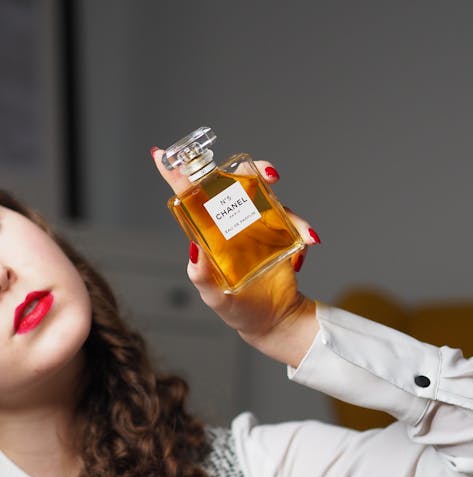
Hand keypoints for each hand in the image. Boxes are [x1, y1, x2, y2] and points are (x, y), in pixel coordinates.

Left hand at [150, 148, 319, 366]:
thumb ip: (202, 276)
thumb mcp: (214, 297)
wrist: (272, 321)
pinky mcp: (282, 234)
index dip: (177, 175)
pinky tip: (308, 242)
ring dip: (285, 201)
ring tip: (300, 227)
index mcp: (209, 232)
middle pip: (238, 182)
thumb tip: (194, 247)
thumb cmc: (237, 308)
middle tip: (266, 174)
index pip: (191, 197)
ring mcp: (259, 225)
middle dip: (253, 170)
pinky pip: (294, 222)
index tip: (162, 155)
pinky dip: (303, 228)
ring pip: (270, 197)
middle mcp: (232, 222)